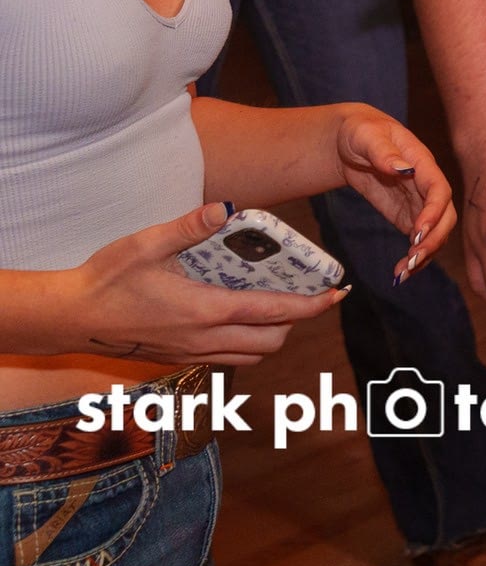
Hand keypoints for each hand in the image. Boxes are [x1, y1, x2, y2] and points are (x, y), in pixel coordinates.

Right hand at [62, 204, 349, 366]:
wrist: (69, 317)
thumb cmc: (107, 278)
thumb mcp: (145, 243)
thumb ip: (188, 226)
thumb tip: (227, 207)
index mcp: (204, 311)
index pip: (274, 313)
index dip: (312, 305)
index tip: (337, 293)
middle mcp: (203, 339)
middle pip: (272, 341)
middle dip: (297, 319)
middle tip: (308, 292)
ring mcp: (190, 353)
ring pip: (252, 355)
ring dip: (272, 334)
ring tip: (279, 302)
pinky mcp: (178, 357)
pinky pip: (227, 358)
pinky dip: (246, 342)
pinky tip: (240, 314)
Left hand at [330, 108, 455, 284]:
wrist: (350, 140)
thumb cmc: (359, 131)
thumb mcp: (365, 135)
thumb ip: (382, 151)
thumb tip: (402, 169)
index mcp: (421, 162)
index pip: (439, 189)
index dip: (434, 212)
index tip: (417, 233)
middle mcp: (425, 184)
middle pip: (445, 215)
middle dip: (433, 239)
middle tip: (412, 260)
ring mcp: (417, 201)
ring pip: (435, 231)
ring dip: (424, 253)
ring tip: (403, 273)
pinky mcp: (405, 215)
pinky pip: (418, 238)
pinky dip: (413, 257)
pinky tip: (399, 272)